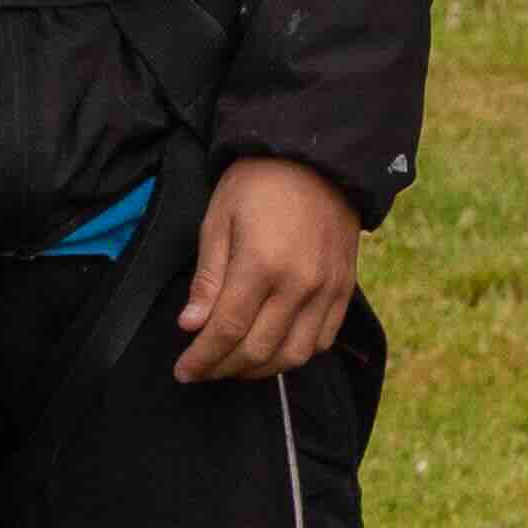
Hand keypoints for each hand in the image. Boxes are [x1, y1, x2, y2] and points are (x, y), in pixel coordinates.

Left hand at [174, 153, 365, 383]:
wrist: (316, 156)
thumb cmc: (258, 183)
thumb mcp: (219, 220)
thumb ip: (207, 278)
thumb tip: (191, 326)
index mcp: (261, 264)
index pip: (226, 331)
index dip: (201, 358)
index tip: (183, 371)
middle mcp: (299, 284)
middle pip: (257, 351)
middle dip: (223, 369)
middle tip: (202, 370)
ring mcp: (326, 289)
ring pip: (292, 355)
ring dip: (259, 370)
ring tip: (234, 364)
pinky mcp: (344, 288)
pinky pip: (322, 340)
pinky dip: (295, 354)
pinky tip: (273, 348)